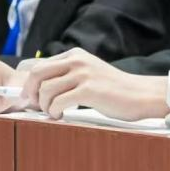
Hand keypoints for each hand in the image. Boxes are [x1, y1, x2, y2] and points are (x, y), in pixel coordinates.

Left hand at [21, 47, 168, 120]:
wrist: (140, 95)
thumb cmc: (114, 89)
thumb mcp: (88, 73)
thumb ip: (67, 74)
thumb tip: (37, 88)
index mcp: (75, 54)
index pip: (39, 66)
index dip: (29, 85)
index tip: (31, 98)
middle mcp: (78, 60)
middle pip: (37, 74)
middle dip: (31, 94)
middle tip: (36, 107)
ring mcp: (84, 74)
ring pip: (46, 91)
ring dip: (45, 106)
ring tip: (54, 113)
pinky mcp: (89, 90)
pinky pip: (58, 102)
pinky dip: (55, 112)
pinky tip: (62, 116)